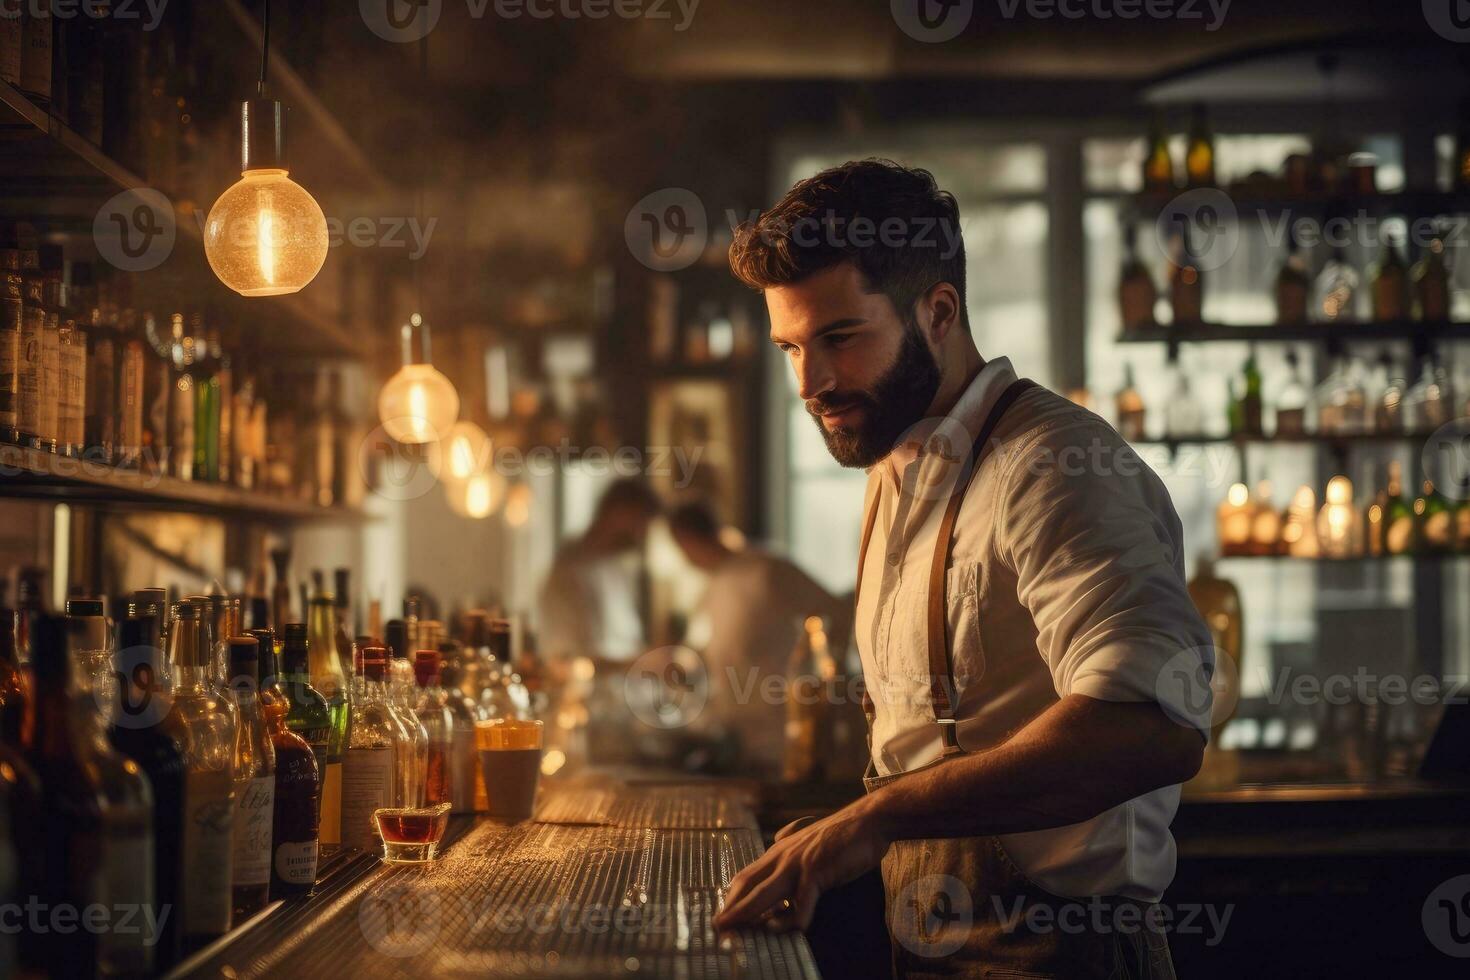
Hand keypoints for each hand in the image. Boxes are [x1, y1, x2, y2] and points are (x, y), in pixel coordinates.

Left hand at [714, 800, 889, 932]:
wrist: (866, 821)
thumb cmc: (840, 836)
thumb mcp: (807, 843)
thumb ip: (790, 847)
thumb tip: (779, 847)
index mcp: (778, 852)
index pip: (745, 877)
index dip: (731, 898)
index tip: (721, 917)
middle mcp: (782, 856)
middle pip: (748, 886)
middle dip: (730, 908)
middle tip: (717, 928)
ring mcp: (798, 863)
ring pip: (765, 893)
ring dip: (747, 913)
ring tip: (734, 929)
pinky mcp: (817, 869)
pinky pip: (802, 898)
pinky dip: (796, 917)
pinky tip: (794, 929)